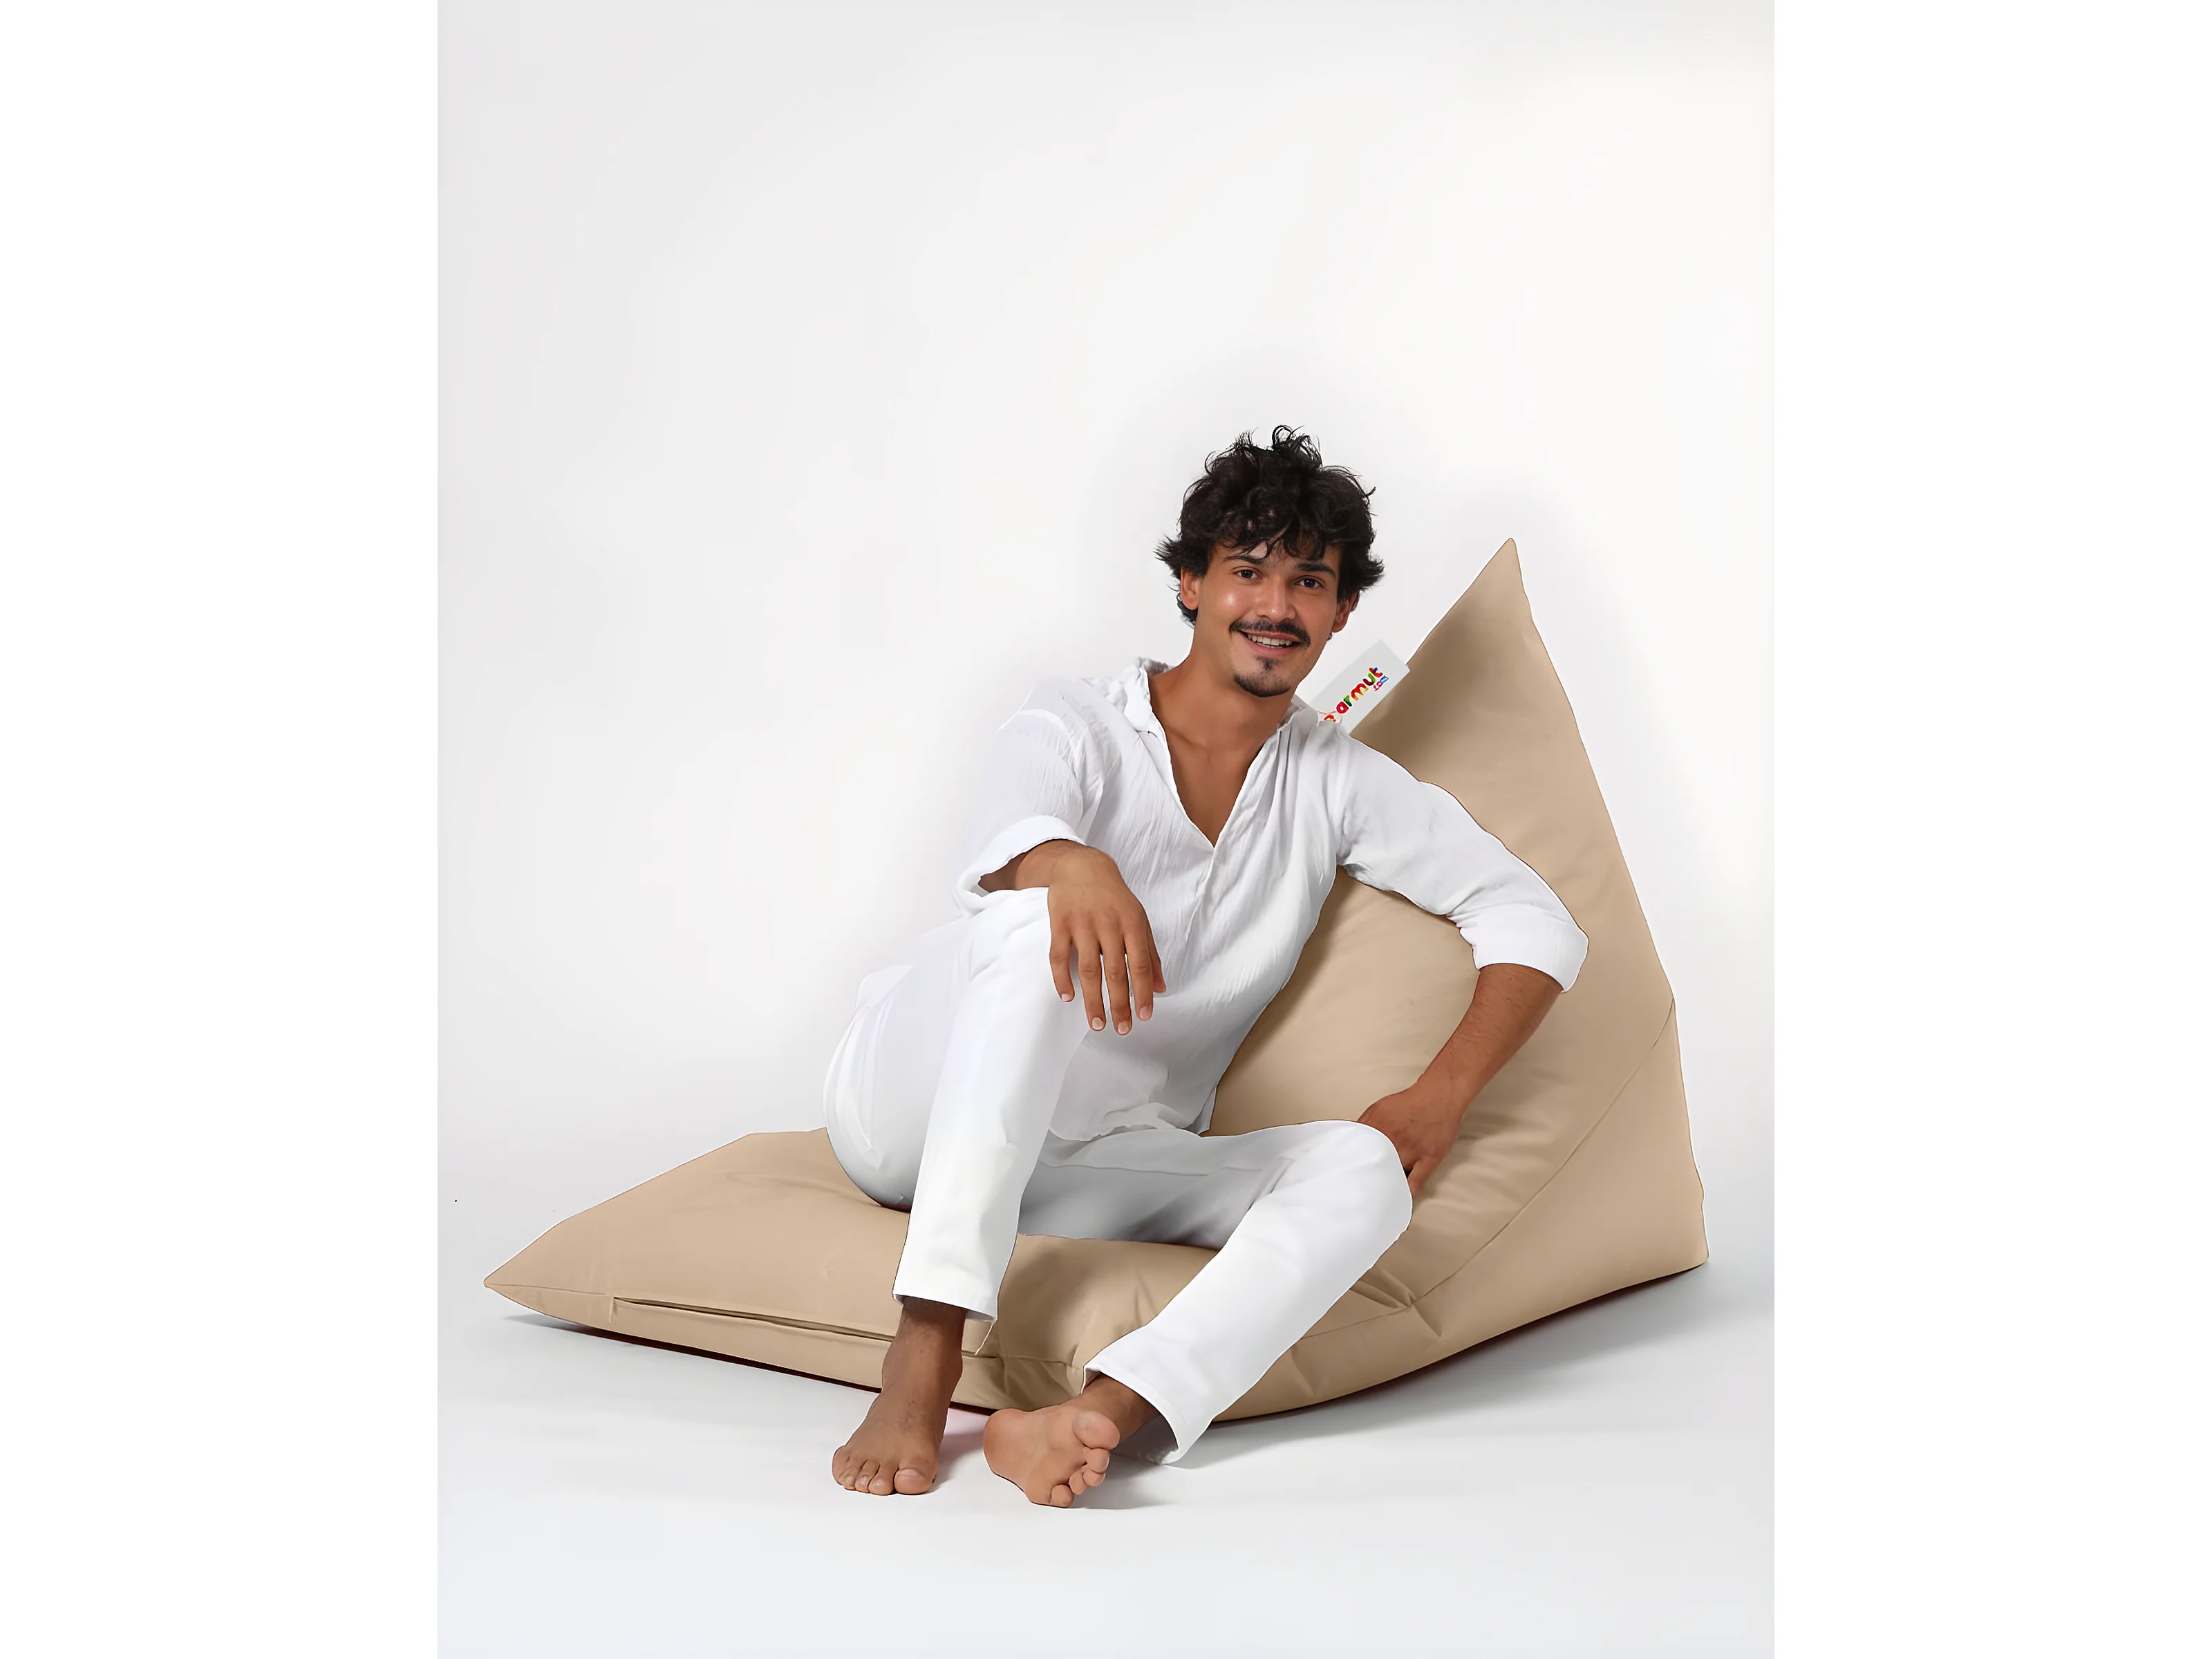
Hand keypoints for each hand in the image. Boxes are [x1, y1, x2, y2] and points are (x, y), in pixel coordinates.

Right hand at [991, 842, 1165, 1034]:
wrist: (1081, 867)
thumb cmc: (1114, 898)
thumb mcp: (1138, 919)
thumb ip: (1150, 953)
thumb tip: (1161, 987)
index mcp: (1132, 923)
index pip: (1140, 964)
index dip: (1144, 992)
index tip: (1145, 1015)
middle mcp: (1108, 924)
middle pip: (1115, 971)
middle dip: (1120, 1004)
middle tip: (1122, 1029)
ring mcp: (1082, 924)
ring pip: (1088, 969)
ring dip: (1093, 999)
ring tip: (1097, 1023)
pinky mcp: (1059, 924)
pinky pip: (1058, 956)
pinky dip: (1062, 978)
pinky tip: (1068, 997)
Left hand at [1357, 1086, 1462, 1195]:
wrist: (1440, 1096)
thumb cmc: (1410, 1102)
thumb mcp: (1378, 1108)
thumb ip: (1363, 1126)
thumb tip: (1350, 1138)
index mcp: (1376, 1128)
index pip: (1357, 1152)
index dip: (1349, 1166)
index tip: (1343, 1177)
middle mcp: (1392, 1140)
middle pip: (1373, 1167)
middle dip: (1364, 1181)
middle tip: (1356, 1194)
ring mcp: (1412, 1151)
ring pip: (1392, 1177)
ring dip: (1383, 1188)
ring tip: (1373, 1203)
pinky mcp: (1429, 1159)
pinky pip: (1415, 1183)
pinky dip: (1405, 1194)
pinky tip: (1397, 1203)